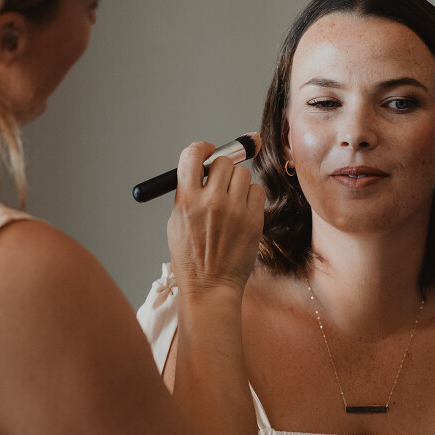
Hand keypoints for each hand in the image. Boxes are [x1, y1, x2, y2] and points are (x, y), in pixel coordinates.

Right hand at [167, 140, 264, 293]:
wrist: (209, 287)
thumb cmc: (192, 258)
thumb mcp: (177, 223)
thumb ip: (188, 194)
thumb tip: (203, 169)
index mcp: (186, 201)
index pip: (192, 156)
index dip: (201, 148)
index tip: (207, 150)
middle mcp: (210, 202)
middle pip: (222, 162)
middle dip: (221, 169)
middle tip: (220, 182)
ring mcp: (234, 211)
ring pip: (243, 174)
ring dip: (238, 183)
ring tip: (232, 202)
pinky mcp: (253, 221)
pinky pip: (258, 191)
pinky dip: (251, 197)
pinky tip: (243, 212)